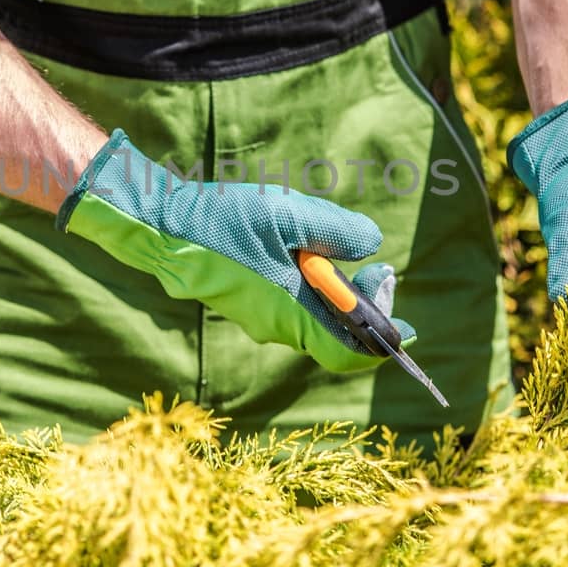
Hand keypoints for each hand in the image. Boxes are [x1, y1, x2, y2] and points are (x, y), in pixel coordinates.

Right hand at [57, 130, 414, 372]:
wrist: (163, 227)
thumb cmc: (223, 221)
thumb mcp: (290, 215)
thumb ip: (337, 231)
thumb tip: (373, 246)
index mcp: (290, 315)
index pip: (348, 352)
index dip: (383, 342)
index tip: (405, 323)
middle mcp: (277, 326)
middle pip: (337, 333)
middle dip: (366, 305)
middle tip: (378, 267)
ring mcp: (261, 316)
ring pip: (316, 316)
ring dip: (339, 291)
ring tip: (342, 250)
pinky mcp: (250, 301)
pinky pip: (295, 304)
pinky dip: (315, 285)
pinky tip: (309, 248)